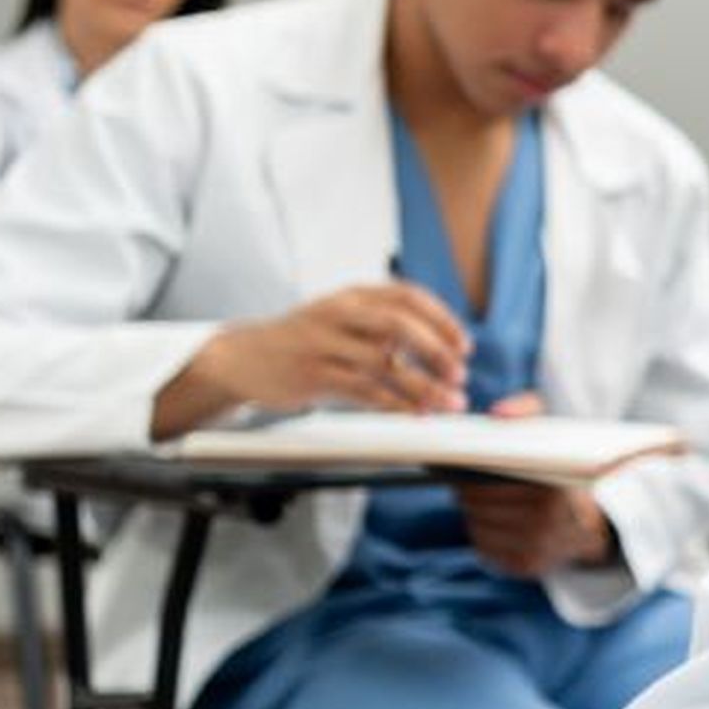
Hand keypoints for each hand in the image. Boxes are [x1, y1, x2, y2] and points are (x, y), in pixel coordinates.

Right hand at [154, 282, 469, 435]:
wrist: (244, 357)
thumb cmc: (304, 340)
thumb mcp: (343, 319)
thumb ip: (385, 326)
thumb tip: (441, 348)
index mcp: (353, 295)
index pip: (408, 297)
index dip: (443, 320)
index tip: (464, 346)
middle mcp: (339, 313)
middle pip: (398, 325)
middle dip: (437, 351)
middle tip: (460, 374)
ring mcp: (324, 343)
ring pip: (384, 364)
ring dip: (423, 386)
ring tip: (448, 402)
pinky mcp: (313, 374)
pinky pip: (364, 390)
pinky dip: (396, 404)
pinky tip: (415, 413)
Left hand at [447, 394, 617, 577]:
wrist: (593, 524)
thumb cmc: (565, 467)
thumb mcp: (556, 429)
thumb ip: (526, 410)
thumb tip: (496, 415)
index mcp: (553, 490)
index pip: (490, 480)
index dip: (472, 469)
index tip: (463, 458)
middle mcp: (545, 524)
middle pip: (479, 502)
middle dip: (469, 488)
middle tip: (468, 475)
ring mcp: (534, 548)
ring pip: (477, 523)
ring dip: (474, 509)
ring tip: (484, 496)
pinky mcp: (522, 566)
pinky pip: (484, 545)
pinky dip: (484, 530)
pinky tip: (497, 518)